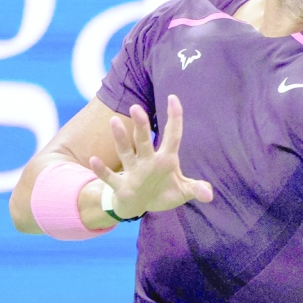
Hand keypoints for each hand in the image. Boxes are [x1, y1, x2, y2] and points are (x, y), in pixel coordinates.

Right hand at [89, 94, 213, 219]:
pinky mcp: (121, 187)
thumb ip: (196, 188)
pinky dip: (102, 171)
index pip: (172, 136)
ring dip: (120, 139)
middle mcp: (148, 162)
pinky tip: (93, 160)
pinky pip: (110, 178)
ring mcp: (133, 173)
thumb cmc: (162, 192)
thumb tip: (210, 195)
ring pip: (126, 153)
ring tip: (113, 121)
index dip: (174, 118)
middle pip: (144, 141)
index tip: (173, 97)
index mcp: (166, 160)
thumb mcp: (183, 191)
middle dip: (141, 125)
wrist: (139, 205)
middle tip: (136, 107)